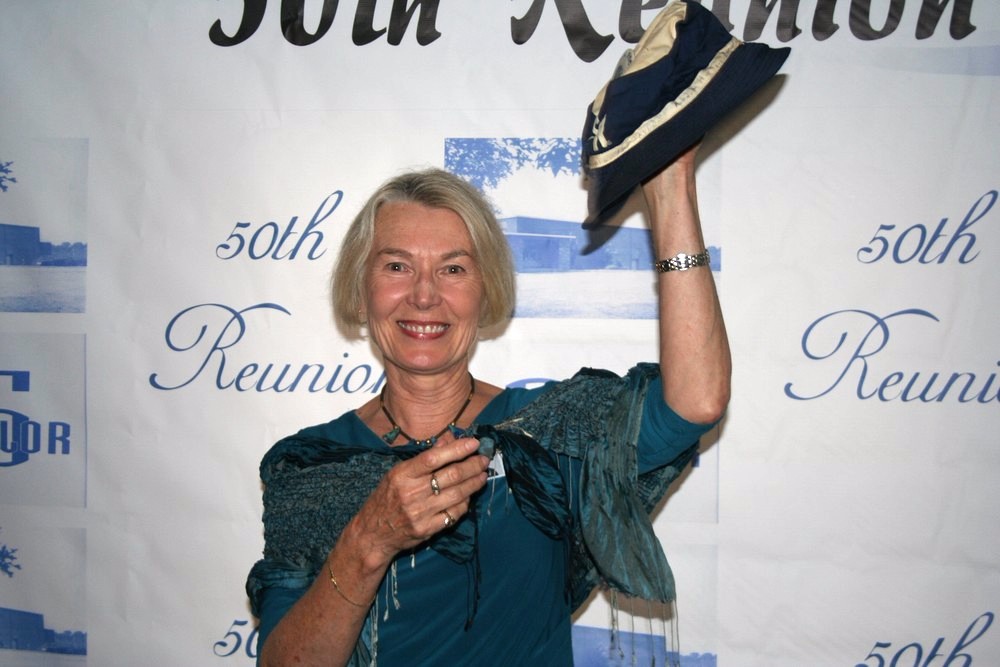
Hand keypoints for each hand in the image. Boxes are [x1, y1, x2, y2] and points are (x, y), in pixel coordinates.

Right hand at [356, 437, 489, 563]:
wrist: (373, 534)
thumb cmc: (386, 498)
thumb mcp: (398, 473)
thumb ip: (424, 457)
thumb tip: (448, 440)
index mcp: (402, 475)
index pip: (433, 458)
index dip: (456, 449)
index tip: (473, 443)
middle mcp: (411, 493)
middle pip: (451, 475)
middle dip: (472, 465)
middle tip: (484, 460)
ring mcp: (420, 513)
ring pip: (457, 494)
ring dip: (474, 483)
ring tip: (482, 475)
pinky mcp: (427, 529)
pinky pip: (454, 514)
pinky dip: (465, 503)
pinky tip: (469, 495)